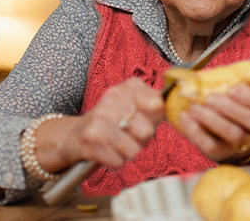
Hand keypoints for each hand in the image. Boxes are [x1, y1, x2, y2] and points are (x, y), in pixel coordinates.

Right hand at [42, 77, 164, 170]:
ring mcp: (99, 118)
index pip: (156, 102)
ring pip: (133, 150)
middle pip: (147, 131)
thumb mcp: (136, 106)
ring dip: (128, 152)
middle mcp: (112, 99)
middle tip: (129, 134)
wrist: (75, 134)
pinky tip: (107, 151)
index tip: (151, 115)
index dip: (157, 115)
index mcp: (128, 88)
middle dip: (142, 139)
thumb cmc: (114, 121)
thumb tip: (173, 106)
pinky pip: (118, 161)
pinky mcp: (89, 139)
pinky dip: (115, 161)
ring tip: (118, 143)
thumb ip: (157, 106)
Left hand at [176, 61, 249, 161]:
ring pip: (234, 135)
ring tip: (195, 107)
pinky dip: (197, 132)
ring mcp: (242, 143)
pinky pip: (211, 146)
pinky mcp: (222, 153)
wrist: (225, 130)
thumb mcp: (242, 86)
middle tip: (209, 97)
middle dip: (230, 108)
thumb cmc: (235, 101)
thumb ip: (247, 73)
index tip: (232, 88)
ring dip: (213, 120)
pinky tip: (185, 117)